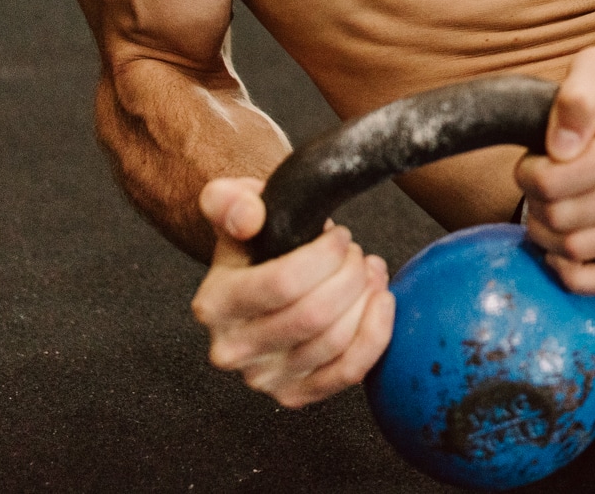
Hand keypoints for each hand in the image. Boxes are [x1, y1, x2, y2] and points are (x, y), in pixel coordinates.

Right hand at [189, 176, 395, 407]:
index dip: (326, 256)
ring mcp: (264, 378)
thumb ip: (231, 200)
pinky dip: (376, 335)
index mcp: (214, 304)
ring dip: (365, 298)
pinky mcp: (295, 394)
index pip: (283, 284)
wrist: (260, 275)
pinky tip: (381, 301)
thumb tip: (248, 217)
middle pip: (314, 316)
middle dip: (349, 275)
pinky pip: (347, 373)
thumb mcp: (235, 204)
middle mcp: (232, 349)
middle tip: (355, 253)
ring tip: (367, 270)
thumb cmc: (257, 237)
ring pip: (335, 343)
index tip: (340, 236)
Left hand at [514, 46, 594, 293]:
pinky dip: (575, 274)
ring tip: (554, 202)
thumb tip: (559, 148)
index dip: (528, 172)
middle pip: (558, 220)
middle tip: (542, 179)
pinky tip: (563, 248)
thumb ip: (576, 96)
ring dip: (547, 231)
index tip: (535, 158)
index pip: (552, 183)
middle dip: (534, 200)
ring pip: (573, 252)